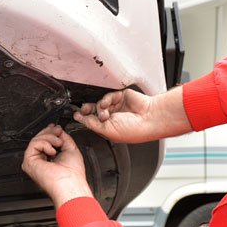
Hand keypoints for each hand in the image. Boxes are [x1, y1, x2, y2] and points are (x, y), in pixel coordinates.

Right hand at [22, 124, 92, 206]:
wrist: (70, 183)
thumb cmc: (73, 174)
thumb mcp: (71, 149)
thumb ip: (64, 138)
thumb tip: (59, 131)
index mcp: (48, 160)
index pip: (44, 142)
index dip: (49, 133)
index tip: (57, 128)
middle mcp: (39, 161)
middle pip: (38, 139)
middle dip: (49, 132)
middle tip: (58, 131)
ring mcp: (33, 162)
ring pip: (36, 140)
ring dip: (49, 138)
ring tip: (59, 143)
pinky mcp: (28, 162)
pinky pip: (34, 144)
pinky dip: (45, 144)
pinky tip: (52, 151)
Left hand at [73, 87, 191, 142]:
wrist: (149, 118)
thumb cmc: (134, 130)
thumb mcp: (107, 130)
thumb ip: (91, 123)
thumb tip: (79, 117)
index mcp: (108, 128)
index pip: (91, 121)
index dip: (83, 117)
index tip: (76, 114)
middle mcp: (111, 117)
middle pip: (93, 110)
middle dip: (87, 110)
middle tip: (84, 110)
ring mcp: (116, 107)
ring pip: (99, 103)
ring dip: (99, 107)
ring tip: (104, 113)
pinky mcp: (120, 97)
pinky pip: (107, 96)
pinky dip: (105, 99)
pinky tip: (108, 104)